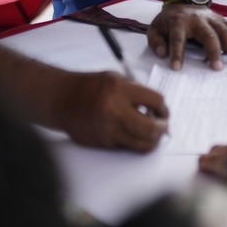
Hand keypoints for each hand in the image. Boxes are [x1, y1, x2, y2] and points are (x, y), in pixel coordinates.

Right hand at [51, 71, 168, 152]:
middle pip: (151, 129)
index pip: (155, 101)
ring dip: (152, 140)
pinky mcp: (103, 143)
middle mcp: (115, 111)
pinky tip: (132, 133)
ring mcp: (108, 130)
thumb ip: (137, 92)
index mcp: (120, 90)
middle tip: (164, 126)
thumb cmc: (89, 86)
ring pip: (142, 144)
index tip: (163, 111)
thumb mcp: (116, 79)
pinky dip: (134, 142)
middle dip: (163, 129)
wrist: (62, 100)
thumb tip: (157, 109)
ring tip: (153, 134)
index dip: (163, 108)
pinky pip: (127, 147)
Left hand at [148, 3, 226, 70]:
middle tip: (218, 68)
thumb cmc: (169, 21)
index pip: (177, 38)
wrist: (182, 0)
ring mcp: (213, 19)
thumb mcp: (154, 28)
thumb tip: (163, 54)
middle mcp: (198, 20)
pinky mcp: (222, 20)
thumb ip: (155, 41)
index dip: (177, 53)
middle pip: (208, 35)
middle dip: (213, 51)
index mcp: (179, 22)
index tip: (177, 68)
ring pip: (225, 31)